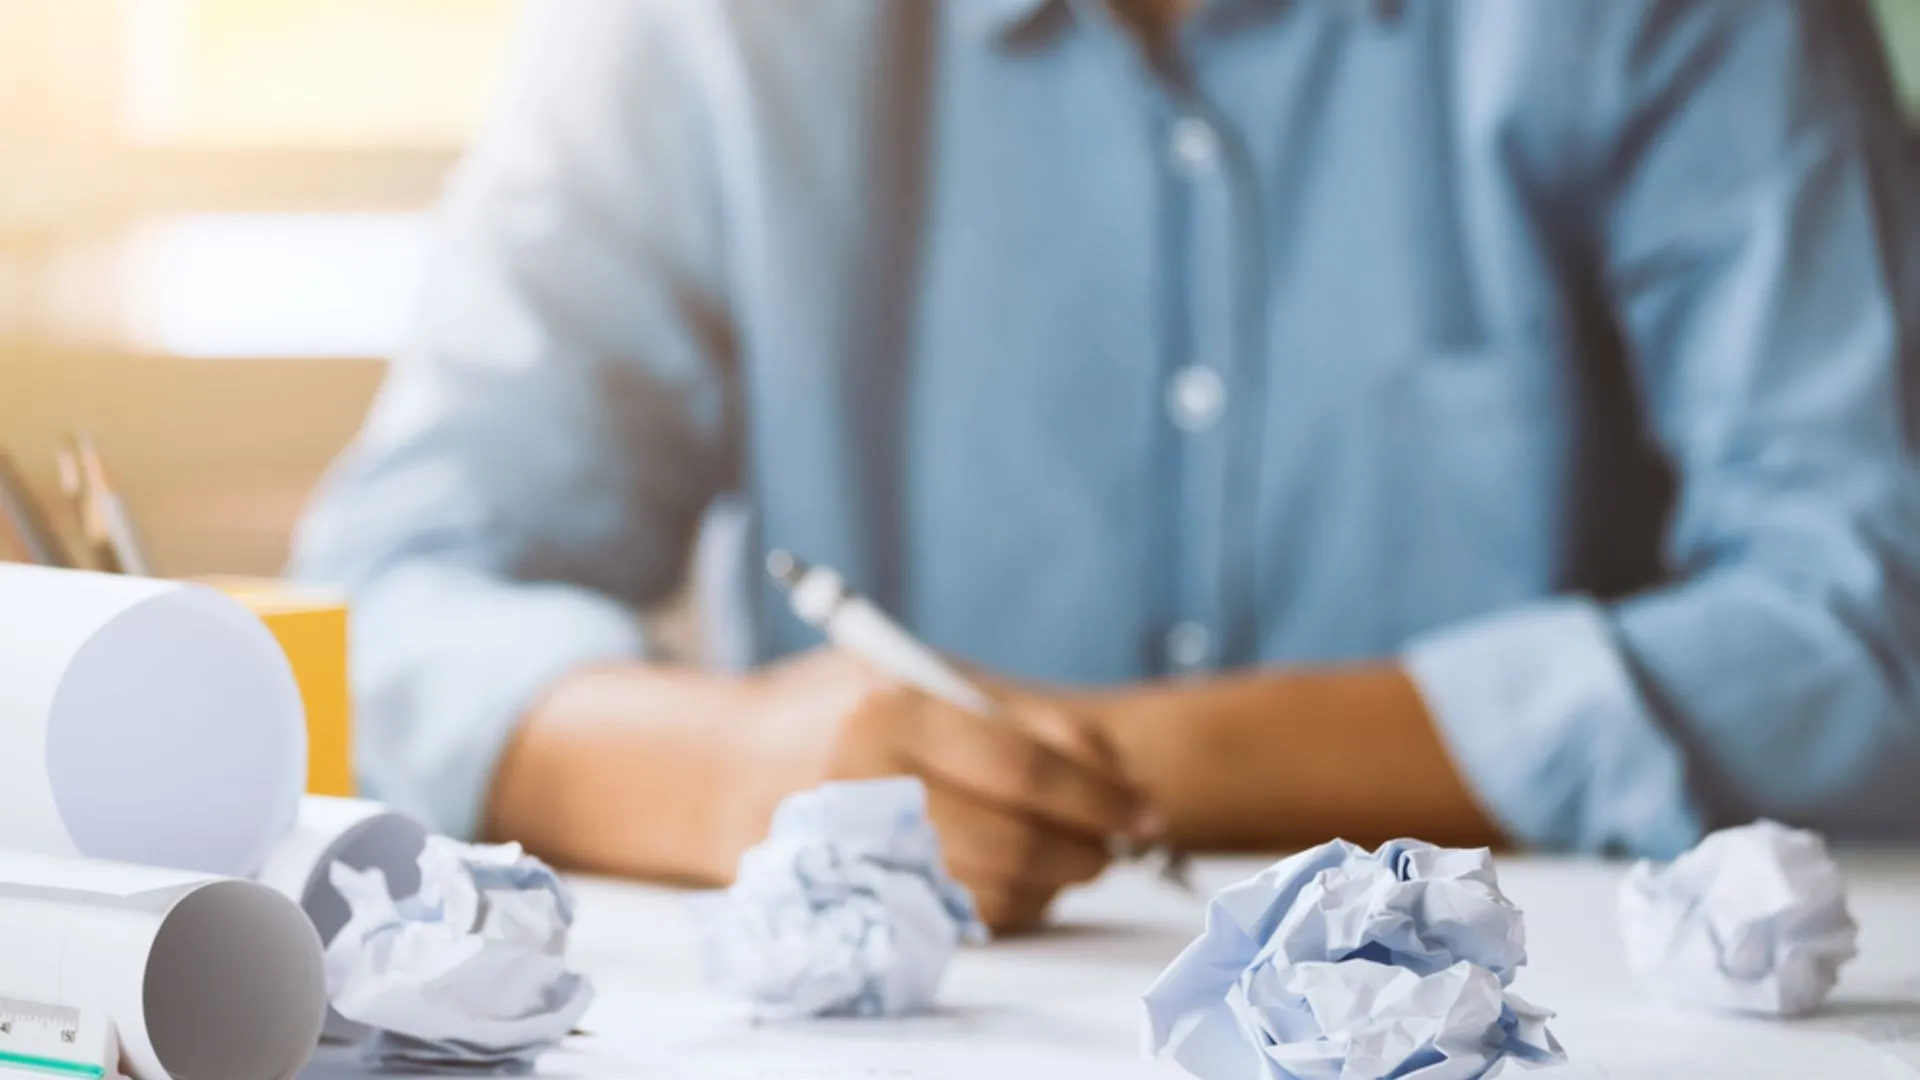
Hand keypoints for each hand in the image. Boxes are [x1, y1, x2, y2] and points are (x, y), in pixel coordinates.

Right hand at [734, 650, 1155, 931]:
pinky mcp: (849, 904)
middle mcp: (867, 785)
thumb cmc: (835, 708)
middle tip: (1121, 841)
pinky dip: (1010, 906)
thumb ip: (1011, 711)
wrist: (720, 769)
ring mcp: (854, 855)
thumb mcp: (913, 674)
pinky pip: (959, 921)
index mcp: (888, 711)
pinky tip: (1022, 878)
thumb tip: (1109, 763)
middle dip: (1089, 849)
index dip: (1100, 797)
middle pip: (1016, 842)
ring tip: (1075, 856)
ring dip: (1056, 883)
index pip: (1024, 770)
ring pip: (994, 893)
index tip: (1145, 810)